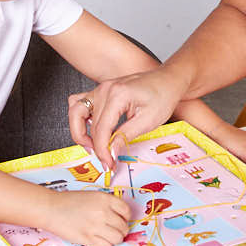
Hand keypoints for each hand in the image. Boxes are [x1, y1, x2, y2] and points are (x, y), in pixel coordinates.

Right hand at [38, 189, 130, 245]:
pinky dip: (106, 245)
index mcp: (105, 199)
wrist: (52, 208)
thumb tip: (119, 216)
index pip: (126, 211)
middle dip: (121, 230)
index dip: (126, 217)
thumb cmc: (69, 201)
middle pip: (123, 227)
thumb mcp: (92, 196)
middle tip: (116, 230)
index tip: (123, 220)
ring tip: (109, 236)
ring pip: (117, 238)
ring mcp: (96, 226)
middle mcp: (103, 212)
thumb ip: (107, 204)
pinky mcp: (88, 238)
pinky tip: (100, 240)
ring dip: (115, 239)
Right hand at [68, 68, 185, 167]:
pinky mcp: (102, 90)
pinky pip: (80, 102)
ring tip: (93, 146)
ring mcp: (101, 88)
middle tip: (104, 159)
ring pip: (76, 111)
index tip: (109, 164)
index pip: (100, 130)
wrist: (168, 80)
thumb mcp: (148, 121)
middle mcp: (104, 89)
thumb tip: (110, 153)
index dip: (102, 152)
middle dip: (92, 145)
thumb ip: (125, 137)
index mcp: (117, 95)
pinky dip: (81, 117)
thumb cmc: (163, 96)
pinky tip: (92, 129)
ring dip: (80, 131)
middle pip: (87, 123)